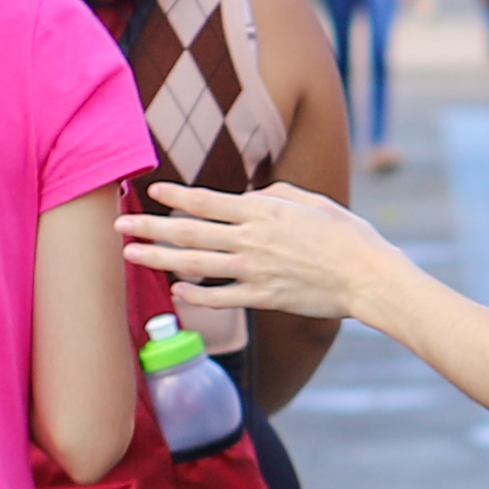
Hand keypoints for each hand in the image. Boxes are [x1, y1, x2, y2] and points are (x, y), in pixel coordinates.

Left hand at [128, 180, 411, 321]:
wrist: (368, 277)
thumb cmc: (347, 235)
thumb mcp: (313, 201)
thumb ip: (275, 196)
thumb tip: (250, 198)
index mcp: (264, 210)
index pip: (208, 201)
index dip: (175, 196)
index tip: (152, 191)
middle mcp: (252, 239)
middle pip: (189, 232)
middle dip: (150, 228)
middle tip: (120, 225)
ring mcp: (255, 270)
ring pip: (194, 264)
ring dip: (158, 259)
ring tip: (131, 254)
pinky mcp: (262, 298)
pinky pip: (219, 297)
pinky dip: (194, 296)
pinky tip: (175, 291)